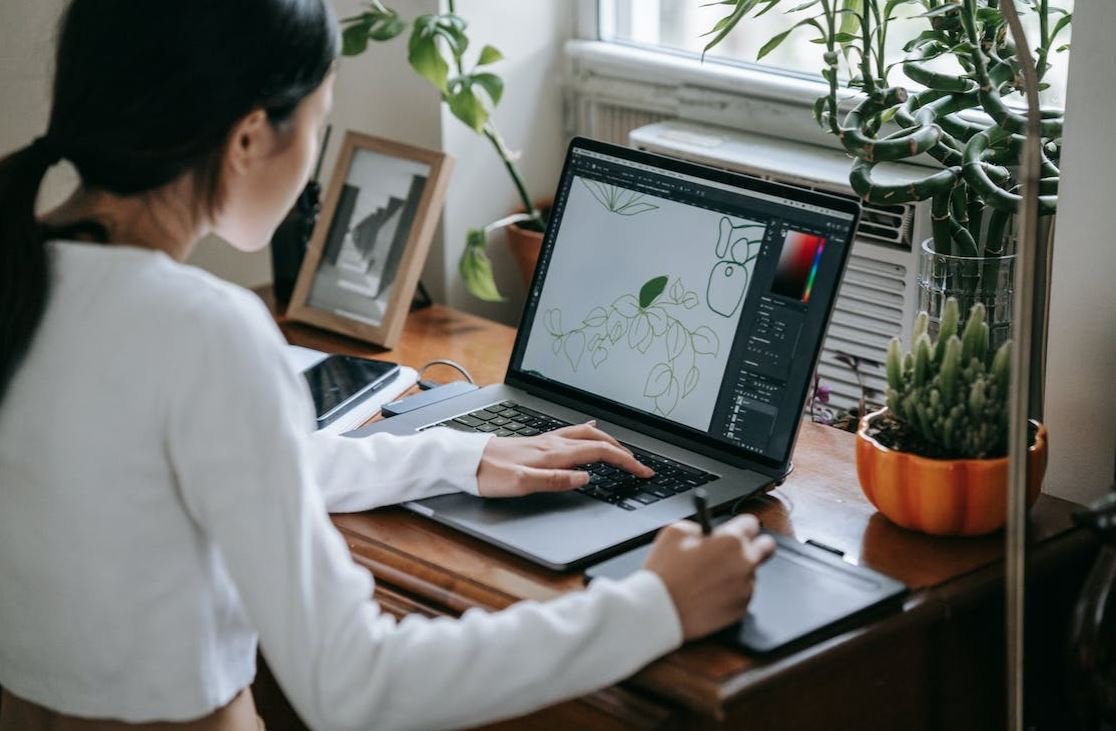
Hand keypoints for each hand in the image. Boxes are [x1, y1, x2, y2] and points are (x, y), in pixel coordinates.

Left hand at [476, 422, 653, 497]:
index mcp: (553, 454)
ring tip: (622, 449)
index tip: (643, 472)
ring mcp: (544, 440)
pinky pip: (571, 433)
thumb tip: (585, 479)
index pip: (600, 453)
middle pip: (598, 440)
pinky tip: (588, 431)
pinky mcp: (535, 442)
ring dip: (609, 441)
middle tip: (640, 465)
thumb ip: (555, 481)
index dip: (626, 462)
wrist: (461, 460)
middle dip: (623, 451)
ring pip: (585, 434)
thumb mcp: (521, 484)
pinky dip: (588, 433)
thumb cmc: (487, 474)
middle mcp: (551, 443)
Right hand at [643, 514, 775, 640]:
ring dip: (737, 572)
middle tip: (737, 549)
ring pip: (751, 574)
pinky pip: (741, 595)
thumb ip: (698, 527)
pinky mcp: (740, 610)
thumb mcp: (674, 532)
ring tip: (709, 578)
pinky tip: (709, 593)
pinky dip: (730, 593)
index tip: (736, 529)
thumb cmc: (665, 572)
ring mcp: (745, 589)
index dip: (740, 525)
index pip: (751, 523)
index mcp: (731, 541)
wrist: (659, 610)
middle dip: (754, 545)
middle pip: (767, 548)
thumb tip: (706, 533)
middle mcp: (745, 563)